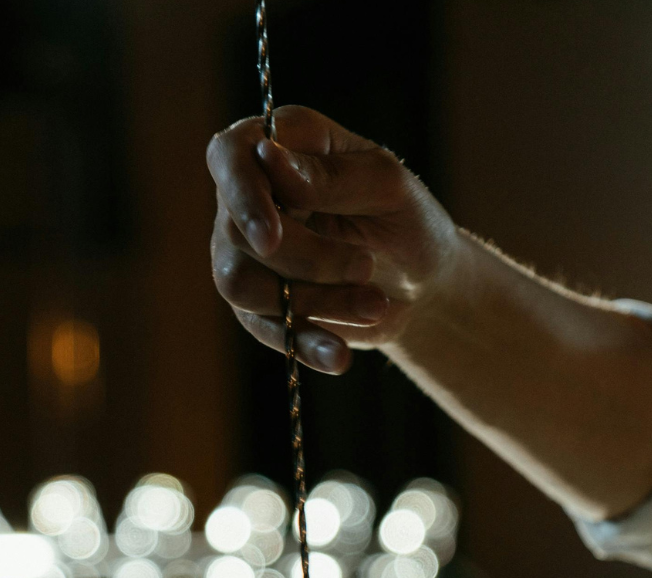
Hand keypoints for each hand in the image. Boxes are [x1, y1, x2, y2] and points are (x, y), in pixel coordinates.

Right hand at [206, 105, 457, 373]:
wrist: (422, 285)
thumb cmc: (406, 220)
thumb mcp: (386, 189)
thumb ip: (329, 176)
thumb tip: (267, 158)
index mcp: (280, 146)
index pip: (230, 157)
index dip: (243, 197)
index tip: (271, 238)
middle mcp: (251, 198)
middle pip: (238, 234)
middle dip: (308, 261)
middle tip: (367, 266)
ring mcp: (248, 255)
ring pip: (244, 285)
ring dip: (313, 301)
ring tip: (374, 304)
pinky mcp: (261, 306)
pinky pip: (265, 329)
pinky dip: (305, 344)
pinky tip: (339, 357)